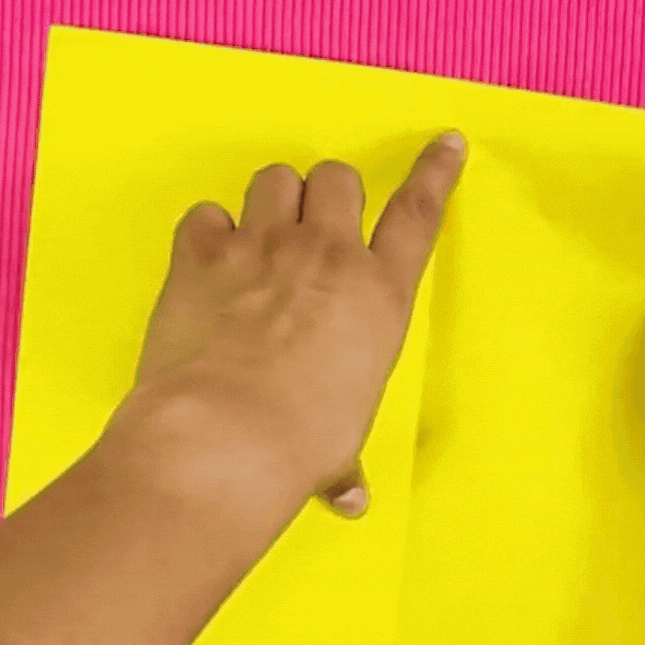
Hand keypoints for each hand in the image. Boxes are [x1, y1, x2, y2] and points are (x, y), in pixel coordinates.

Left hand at [109, 132, 466, 517]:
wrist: (227, 435)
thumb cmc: (302, 444)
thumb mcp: (340, 448)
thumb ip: (344, 462)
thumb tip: (348, 499)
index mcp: (379, 295)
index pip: (419, 213)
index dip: (434, 173)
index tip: (444, 144)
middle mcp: (326, 255)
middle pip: (338, 178)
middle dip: (329, 195)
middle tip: (316, 231)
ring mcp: (261, 247)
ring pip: (274, 178)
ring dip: (272, 200)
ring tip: (263, 237)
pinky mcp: (200, 256)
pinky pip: (205, 214)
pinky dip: (207, 231)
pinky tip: (207, 259)